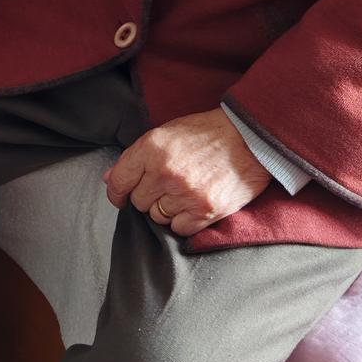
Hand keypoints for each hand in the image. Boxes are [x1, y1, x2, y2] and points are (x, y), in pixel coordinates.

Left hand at [103, 110, 271, 237]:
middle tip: (166, 185)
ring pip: (157, 217)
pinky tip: (194, 204)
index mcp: (152, 148)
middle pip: (138, 202)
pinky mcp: (205, 211)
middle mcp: (165, 172)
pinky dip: (184, 221)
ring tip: (184, 192)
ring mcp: (185, 193)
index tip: (120, 196)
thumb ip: (137, 156)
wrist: (250, 139)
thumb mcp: (167, 133)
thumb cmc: (207, 133)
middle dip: (148, 196)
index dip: (116, 192)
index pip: (119, 181)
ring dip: (166, 209)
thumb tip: (111, 179)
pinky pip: (179, 229)